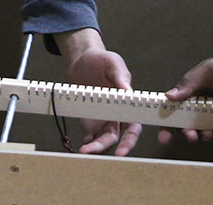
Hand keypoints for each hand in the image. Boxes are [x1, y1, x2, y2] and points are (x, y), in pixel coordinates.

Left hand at [57, 29, 140, 155]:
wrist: (82, 60)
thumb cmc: (102, 60)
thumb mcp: (113, 63)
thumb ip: (120, 76)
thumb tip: (127, 91)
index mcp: (127, 104)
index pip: (133, 126)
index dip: (131, 139)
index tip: (124, 148)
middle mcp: (116, 116)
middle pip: (118, 137)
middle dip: (113, 148)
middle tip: (102, 152)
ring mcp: (102, 120)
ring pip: (103, 140)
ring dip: (96, 148)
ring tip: (85, 151)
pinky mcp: (88, 122)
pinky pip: (89, 137)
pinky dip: (86, 144)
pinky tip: (79, 148)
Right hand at [158, 51, 212, 144]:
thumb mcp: (209, 71)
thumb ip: (190, 83)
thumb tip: (169, 96)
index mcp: (191, 90)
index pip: (173, 107)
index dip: (166, 122)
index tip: (163, 136)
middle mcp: (200, 103)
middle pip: (186, 123)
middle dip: (186, 133)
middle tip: (191, 136)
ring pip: (202, 130)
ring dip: (203, 135)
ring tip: (209, 134)